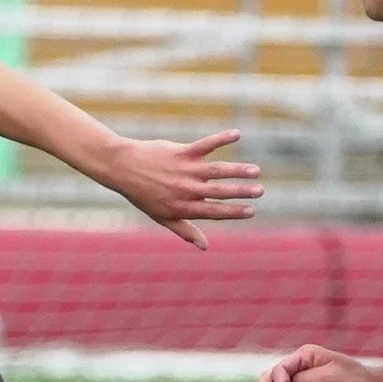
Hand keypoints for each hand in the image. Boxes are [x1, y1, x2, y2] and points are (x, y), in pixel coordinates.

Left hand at [92, 129, 260, 248]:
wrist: (122, 168)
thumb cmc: (143, 194)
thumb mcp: (162, 217)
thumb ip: (185, 230)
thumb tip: (205, 247)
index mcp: (183, 207)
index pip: (213, 211)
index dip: (233, 212)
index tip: (251, 211)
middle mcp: (185, 190)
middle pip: (219, 191)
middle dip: (241, 192)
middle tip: (260, 191)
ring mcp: (184, 170)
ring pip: (216, 170)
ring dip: (237, 170)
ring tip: (255, 171)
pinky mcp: (181, 152)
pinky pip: (205, 145)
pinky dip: (221, 139)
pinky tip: (237, 134)